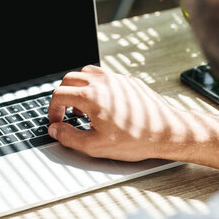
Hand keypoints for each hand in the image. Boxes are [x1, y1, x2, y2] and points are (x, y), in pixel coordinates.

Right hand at [48, 65, 182, 161]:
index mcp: (92, 96)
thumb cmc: (136, 140)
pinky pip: (105, 76)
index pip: (59, 94)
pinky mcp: (129, 82)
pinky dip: (96, 86)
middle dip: (62, 96)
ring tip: (82, 108)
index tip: (56, 121)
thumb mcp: (95, 146)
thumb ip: (69, 137)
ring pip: (87, 73)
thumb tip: (56, 130)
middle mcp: (103, 82)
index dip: (52, 109)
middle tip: (65, 113)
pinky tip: (102, 105)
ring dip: (78, 88)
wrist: (166, 132)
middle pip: (70, 79)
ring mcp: (117, 79)